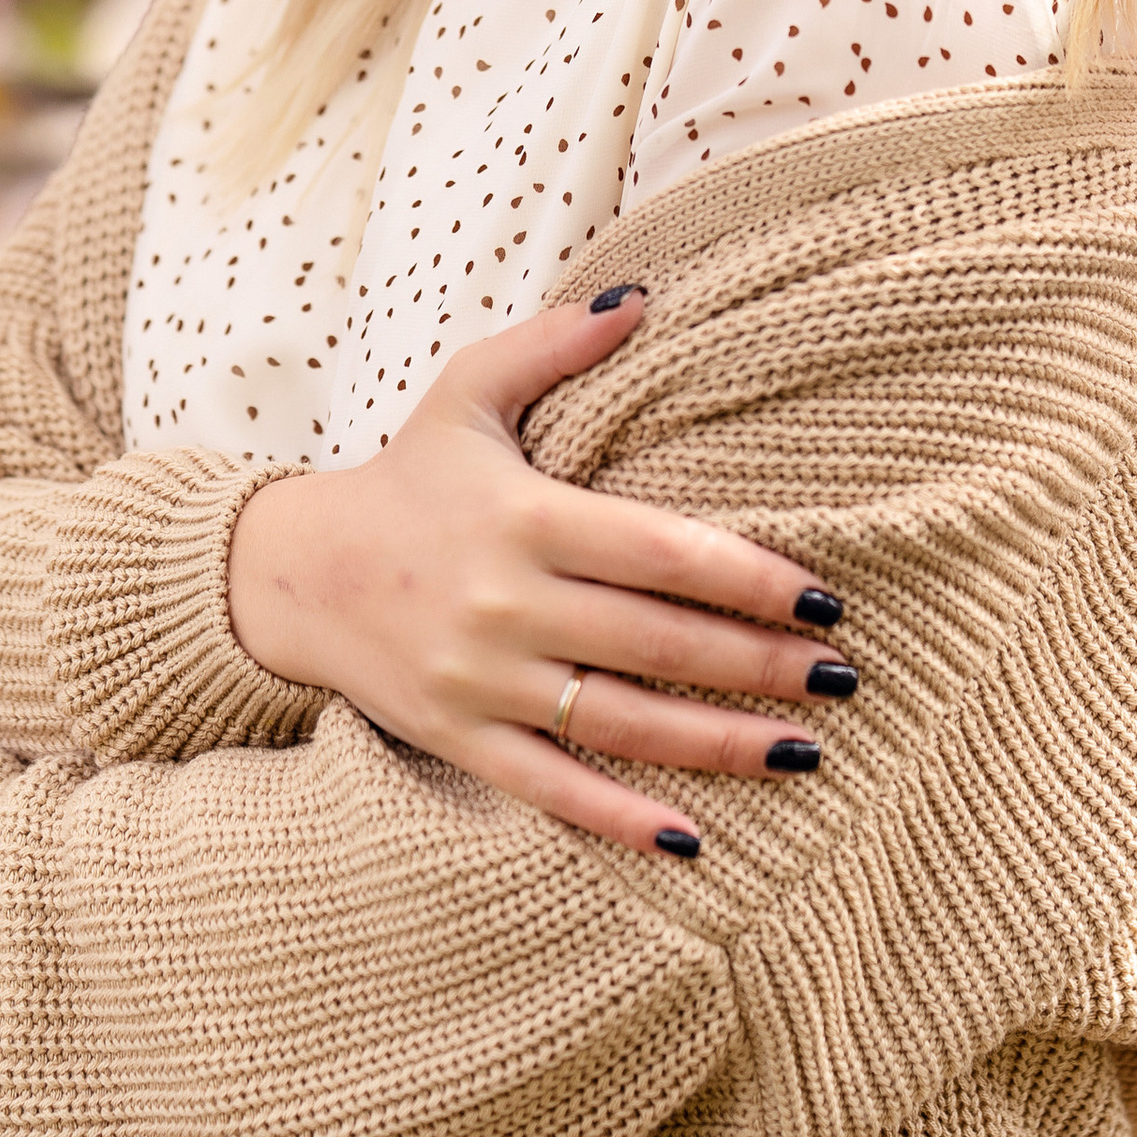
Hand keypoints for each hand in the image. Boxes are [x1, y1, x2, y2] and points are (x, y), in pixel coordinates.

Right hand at [226, 289, 851, 855]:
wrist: (292, 574)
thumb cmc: (404, 477)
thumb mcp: (467, 393)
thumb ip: (553, 343)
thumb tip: (641, 297)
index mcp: (525, 517)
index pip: (659, 551)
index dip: (746, 576)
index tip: (822, 597)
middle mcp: (508, 604)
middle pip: (657, 643)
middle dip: (759, 664)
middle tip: (844, 678)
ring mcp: (484, 682)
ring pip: (622, 724)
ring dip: (720, 743)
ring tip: (806, 750)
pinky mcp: (460, 740)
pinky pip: (552, 789)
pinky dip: (622, 818)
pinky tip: (695, 839)